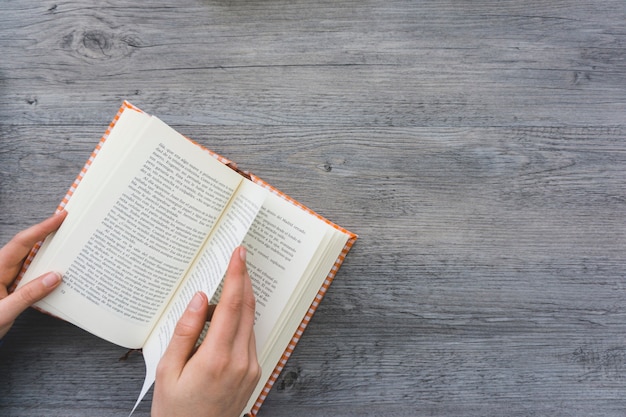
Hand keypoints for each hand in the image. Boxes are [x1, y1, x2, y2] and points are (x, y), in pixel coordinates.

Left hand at [0, 211, 66, 338]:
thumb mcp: (4, 313)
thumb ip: (29, 295)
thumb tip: (55, 277)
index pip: (22, 243)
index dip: (42, 228)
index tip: (60, 218)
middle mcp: (0, 270)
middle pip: (26, 245)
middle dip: (47, 233)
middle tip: (68, 225)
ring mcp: (4, 278)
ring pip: (29, 259)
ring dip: (47, 251)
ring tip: (66, 245)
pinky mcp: (9, 287)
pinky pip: (29, 272)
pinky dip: (43, 268)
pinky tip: (56, 271)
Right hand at [152, 246, 260, 416]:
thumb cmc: (175, 409)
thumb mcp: (168, 370)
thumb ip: (186, 330)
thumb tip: (200, 298)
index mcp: (217, 358)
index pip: (232, 306)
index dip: (237, 276)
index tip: (239, 254)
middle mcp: (240, 361)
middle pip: (247, 309)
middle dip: (243, 280)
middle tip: (238, 258)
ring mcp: (250, 368)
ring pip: (249, 323)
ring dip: (237, 305)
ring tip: (211, 307)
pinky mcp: (254, 373)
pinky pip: (248, 338)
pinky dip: (238, 324)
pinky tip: (220, 326)